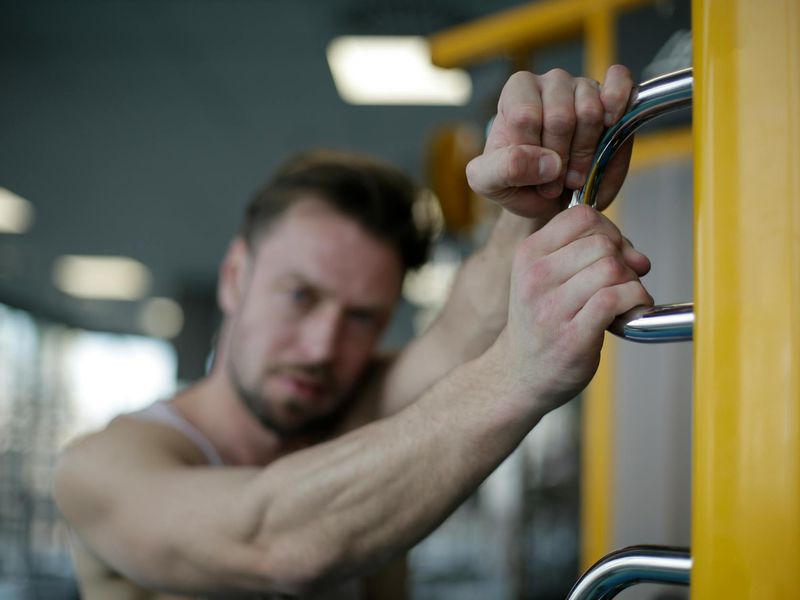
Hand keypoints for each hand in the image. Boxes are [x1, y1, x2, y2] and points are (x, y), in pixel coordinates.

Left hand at [466, 65, 634, 218]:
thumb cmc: (518, 183)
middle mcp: (549, 83)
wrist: (550, 198)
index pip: (525, 116)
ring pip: (591, 113)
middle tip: (556, 182)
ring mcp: (582, 87)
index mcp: (516, 93)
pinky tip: (610, 127)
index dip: (532, 153)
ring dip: (585, 154)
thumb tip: (547, 160)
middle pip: (561, 117)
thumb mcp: (490, 182)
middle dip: (560, 160)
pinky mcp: (613, 96)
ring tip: (575, 174)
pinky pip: (621, 84)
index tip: (533, 176)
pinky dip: (619, 106)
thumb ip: (504, 168)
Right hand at [496, 205, 651, 413]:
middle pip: (602, 242)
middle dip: (623, 258)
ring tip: (624, 298)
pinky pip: (617, 299)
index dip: (608, 229)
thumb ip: (589, 255)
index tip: (611, 252)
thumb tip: (638, 256)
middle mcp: (536, 277)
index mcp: (528, 255)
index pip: (581, 215)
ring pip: (613, 269)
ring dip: (631, 282)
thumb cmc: (541, 322)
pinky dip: (635, 301)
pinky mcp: (573, 336)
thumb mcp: (546, 277)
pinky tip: (629, 312)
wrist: (521, 373)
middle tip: (620, 281)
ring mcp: (552, 308)